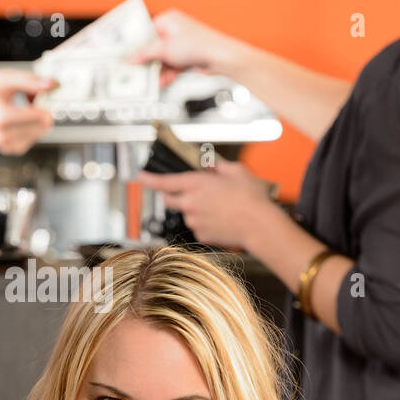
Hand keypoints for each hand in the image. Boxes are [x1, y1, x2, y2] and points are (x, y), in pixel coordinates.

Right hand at [0, 68, 54, 153]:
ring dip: (36, 121)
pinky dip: (31, 129)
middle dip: (41, 111)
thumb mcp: (5, 79)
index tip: (40, 94)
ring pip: (39, 134)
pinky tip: (19, 119)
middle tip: (29, 99)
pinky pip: (31, 140)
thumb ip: (30, 81)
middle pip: (43, 126)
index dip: (46, 103)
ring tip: (21, 108)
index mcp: (2, 117)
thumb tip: (53, 84)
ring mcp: (6, 145)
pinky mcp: (8, 150)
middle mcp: (4, 135)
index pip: (41, 117)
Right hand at [127, 9, 246, 85]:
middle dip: (146, 62)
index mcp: (167, 20)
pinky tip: (163, 81)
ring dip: (157, 71)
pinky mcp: (185, 57)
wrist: (220, 58)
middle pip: (152, 48)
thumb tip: (130, 58)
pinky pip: (170, 66)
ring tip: (151, 81)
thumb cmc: (198, 45)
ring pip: (161, 59)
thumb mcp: (165, 49)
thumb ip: (144, 53)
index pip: (145, 32)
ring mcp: (180, 44)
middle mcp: (174, 30)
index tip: (124, 56)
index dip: (134, 46)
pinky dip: (167, 74)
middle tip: (134, 72)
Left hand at [138, 160, 275, 249]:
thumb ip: (218, 166)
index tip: (140, 176)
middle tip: (192, 192)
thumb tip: (210, 165)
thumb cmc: (250, 197)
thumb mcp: (236, 171)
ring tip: (220, 207)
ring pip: (186, 214)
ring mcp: (194, 221)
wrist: (259, 225)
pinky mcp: (201, 235)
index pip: (164, 181)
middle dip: (173, 195)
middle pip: (169, 199)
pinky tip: (222, 219)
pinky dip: (205, 223)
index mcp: (195, 184)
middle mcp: (189, 203)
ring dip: (195, 210)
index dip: (149, 179)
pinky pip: (198, 227)